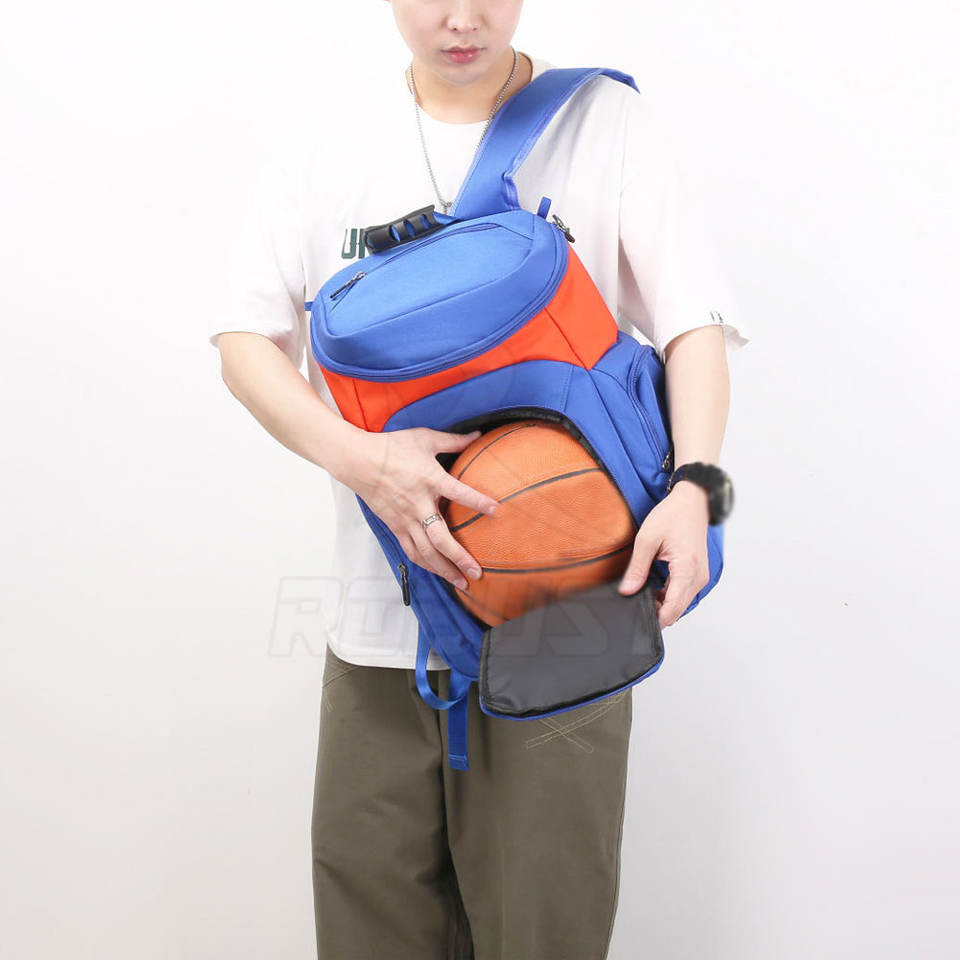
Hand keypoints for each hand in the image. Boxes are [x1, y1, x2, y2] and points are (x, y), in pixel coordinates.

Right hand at [337, 426, 499, 589]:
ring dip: (444, 569)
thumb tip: (478, 434)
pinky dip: (426, 564)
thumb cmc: (392, 447)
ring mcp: (405, 519)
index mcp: (430, 480)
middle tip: (477, 572)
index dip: (478, 502)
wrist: (358, 460)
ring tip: (462, 581)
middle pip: (440, 538)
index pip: (459, 493)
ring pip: (426, 552)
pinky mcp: (395, 527)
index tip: (497, 511)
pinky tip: (439, 572)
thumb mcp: (425, 438)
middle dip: (460, 557)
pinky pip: (411, 551)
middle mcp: (418, 504)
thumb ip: (454, 440)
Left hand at [617, 481, 710, 627]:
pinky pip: (684, 592)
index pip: (673, 608)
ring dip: (664, 603)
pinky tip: (654, 586)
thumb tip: (627, 590)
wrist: (693, 500)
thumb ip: (637, 568)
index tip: (640, 621)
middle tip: (637, 604)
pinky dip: (670, 594)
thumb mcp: (647, 539)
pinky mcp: (698, 572)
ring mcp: (700, 575)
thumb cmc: (674, 515)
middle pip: (678, 609)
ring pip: (681, 602)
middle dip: (658, 612)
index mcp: (687, 570)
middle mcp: (698, 576)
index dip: (657, 619)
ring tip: (643, 592)